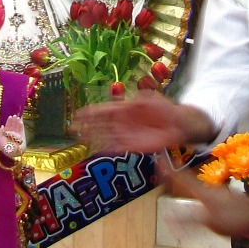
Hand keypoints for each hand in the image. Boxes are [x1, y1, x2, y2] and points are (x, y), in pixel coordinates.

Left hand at [0, 114, 26, 158]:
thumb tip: (2, 126)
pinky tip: (21, 121)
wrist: (11, 153)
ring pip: (17, 126)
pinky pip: (21, 129)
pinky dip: (21, 125)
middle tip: (14, 115)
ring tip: (17, 117)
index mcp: (6, 133)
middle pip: (13, 125)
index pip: (8, 126)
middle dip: (14, 120)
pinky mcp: (21, 136)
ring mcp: (17, 134)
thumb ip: (0, 132)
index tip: (10, 116)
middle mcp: (12, 133)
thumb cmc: (4, 147)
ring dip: (17, 122)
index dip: (9, 121)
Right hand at [73, 93, 213, 154]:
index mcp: (124, 109)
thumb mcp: (149, 98)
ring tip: (79, 139)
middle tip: (72, 128)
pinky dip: (108, 149)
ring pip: (105, 136)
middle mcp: (122, 122)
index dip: (90, 112)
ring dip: (93, 138)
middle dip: (86, 126)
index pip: (103, 110)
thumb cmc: (163, 108)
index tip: (78, 114)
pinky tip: (98, 150)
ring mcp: (126, 134)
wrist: (177, 124)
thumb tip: (122, 97)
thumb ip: (135, 98)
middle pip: (100, 124)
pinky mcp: (133, 146)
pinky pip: (117, 148)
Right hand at [164, 164, 248, 240]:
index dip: (169, 170)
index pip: (182, 178)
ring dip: (185, 185)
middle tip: (163, 172)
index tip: (158, 158)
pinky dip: (196, 196)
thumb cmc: (237, 218)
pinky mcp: (226, 203)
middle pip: (187, 181)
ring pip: (196, 188)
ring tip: (175, 186)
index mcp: (204, 193)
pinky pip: (205, 197)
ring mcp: (219, 196)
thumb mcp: (210, 221)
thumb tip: (169, 216)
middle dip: (174, 176)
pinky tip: (197, 201)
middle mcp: (210, 190)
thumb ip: (189, 218)